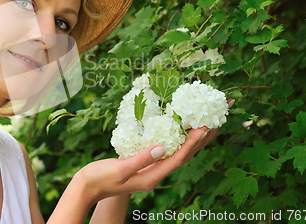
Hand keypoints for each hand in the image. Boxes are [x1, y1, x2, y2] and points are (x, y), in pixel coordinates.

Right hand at [75, 98, 234, 202]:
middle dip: (204, 137)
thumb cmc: (100, 178)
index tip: (206, 126)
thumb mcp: (120, 169)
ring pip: (180, 150)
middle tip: (218, 118)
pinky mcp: (146, 162)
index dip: (193, 142)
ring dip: (195, 136)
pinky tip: (181, 127)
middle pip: (186, 153)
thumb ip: (141, 159)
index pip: (179, 157)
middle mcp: (157, 173)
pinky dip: (179, 137)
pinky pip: (168, 148)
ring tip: (209, 120)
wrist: (87, 187)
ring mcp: (152, 168)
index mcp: (152, 176)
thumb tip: (162, 147)